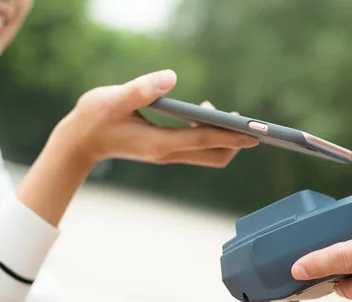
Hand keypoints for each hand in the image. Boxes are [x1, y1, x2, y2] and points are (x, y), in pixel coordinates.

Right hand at [51, 69, 257, 166]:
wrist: (79, 143)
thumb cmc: (94, 118)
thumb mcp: (113, 98)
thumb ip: (142, 88)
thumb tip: (172, 77)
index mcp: (160, 143)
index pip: (205, 141)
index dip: (232, 136)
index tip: (254, 133)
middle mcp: (168, 153)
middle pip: (215, 156)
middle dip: (235, 142)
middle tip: (245, 121)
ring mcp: (168, 155)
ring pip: (208, 155)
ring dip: (222, 138)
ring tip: (220, 112)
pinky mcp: (166, 151)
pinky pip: (198, 149)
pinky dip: (209, 136)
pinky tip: (202, 115)